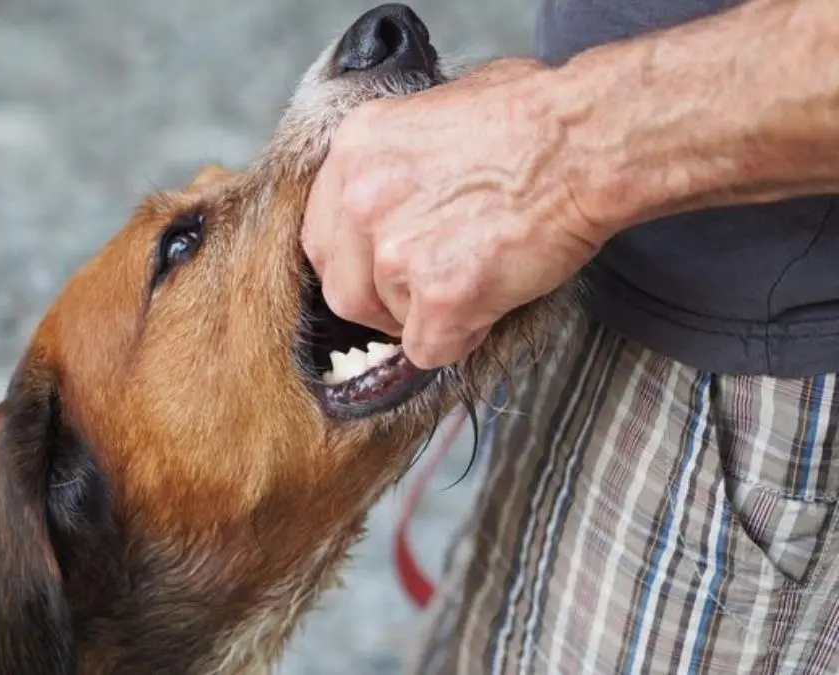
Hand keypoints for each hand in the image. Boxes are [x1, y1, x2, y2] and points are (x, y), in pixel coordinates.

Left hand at [302, 58, 605, 369]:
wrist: (587, 141)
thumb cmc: (534, 116)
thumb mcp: (439, 107)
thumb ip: (400, 158)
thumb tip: (402, 187)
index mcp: (355, 149)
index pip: (322, 234)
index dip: (354, 262)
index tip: (380, 270)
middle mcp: (361, 199)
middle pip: (342, 287)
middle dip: (379, 302)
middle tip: (423, 294)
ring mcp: (397, 251)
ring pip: (388, 319)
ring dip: (426, 316)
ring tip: (475, 285)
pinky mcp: (442, 296)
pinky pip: (430, 349)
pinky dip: (457, 341)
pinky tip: (486, 312)